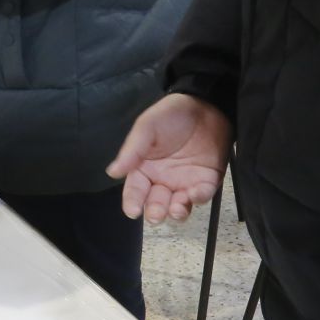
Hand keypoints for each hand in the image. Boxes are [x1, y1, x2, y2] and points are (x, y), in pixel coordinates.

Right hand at [107, 93, 231, 223]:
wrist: (205, 104)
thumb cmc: (171, 115)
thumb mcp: (147, 127)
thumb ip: (132, 150)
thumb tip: (112, 172)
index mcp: (144, 169)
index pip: (135, 191)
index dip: (132, 202)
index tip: (133, 211)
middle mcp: (163, 180)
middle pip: (156, 203)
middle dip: (155, 212)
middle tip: (155, 215)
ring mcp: (185, 182)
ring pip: (178, 206)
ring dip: (176, 213)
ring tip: (175, 210)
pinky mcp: (206, 181)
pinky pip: (202, 195)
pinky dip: (198, 198)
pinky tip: (195, 194)